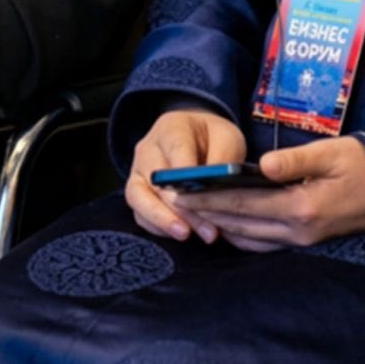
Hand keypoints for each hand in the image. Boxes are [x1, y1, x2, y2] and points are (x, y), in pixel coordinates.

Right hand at [127, 109, 247, 240]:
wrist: (195, 137)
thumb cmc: (212, 137)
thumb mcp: (227, 138)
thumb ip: (224, 159)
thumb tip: (217, 187)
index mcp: (171, 128)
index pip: (176, 150)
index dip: (188, 176)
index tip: (205, 198)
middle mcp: (148, 148)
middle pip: (155, 179)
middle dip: (181, 208)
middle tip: (207, 230)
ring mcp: (138, 171)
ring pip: (138, 198)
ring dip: (164, 220)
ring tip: (187, 235)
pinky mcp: (137, 193)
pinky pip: (140, 214)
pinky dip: (158, 227)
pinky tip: (180, 234)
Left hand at [176, 137, 364, 252]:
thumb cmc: (363, 163)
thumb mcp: (331, 153)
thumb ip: (294, 161)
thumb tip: (261, 166)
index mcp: (301, 208)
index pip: (243, 205)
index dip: (208, 199)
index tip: (179, 192)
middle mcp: (299, 231)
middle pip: (240, 225)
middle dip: (205, 213)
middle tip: (174, 203)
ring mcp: (303, 241)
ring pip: (250, 240)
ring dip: (220, 227)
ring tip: (193, 213)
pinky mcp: (307, 240)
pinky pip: (265, 244)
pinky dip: (241, 236)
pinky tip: (227, 226)